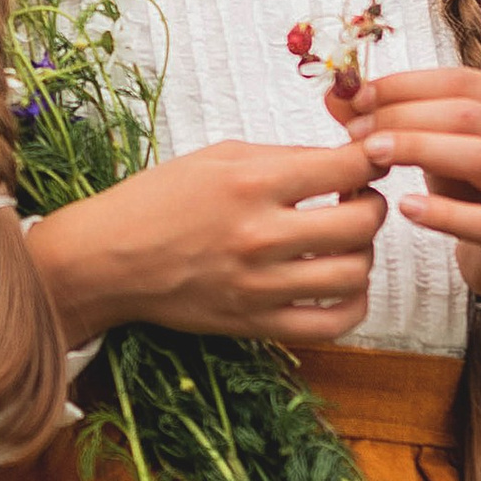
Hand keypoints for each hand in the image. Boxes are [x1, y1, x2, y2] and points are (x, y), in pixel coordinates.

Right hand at [23, 139, 388, 349]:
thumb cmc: (156, 201)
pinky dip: (352, 304)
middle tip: (356, 198)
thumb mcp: (217, 157)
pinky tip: (341, 284)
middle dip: (372, 204)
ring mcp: (261, 286)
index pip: (347, 167)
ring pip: (355, 274)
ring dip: (363, 253)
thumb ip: (283, 157)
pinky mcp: (256, 324)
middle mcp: (260, 236)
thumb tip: (344, 159)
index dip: (374, 157)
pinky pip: (331, 324)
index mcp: (251, 184)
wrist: (106, 260)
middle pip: (363, 223)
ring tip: (344, 242)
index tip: (373, 157)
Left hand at [335, 67, 480, 397]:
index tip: (357, 97)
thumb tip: (336, 93)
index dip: (407, 85)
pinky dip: (441, 212)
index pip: (463, 81)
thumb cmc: (477, 195)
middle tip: (356, 131)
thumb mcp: (439, 149)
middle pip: (470, 115)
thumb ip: (395, 119)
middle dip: (406, 117)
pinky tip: (404, 207)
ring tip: (372, 156)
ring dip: (420, 150)